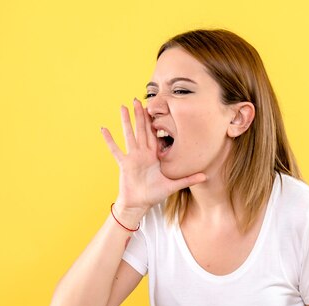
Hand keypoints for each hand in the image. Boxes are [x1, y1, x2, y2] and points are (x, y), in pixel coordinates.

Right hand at [100, 98, 206, 213]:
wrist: (139, 204)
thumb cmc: (154, 194)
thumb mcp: (173, 185)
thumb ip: (188, 179)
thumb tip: (205, 175)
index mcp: (154, 155)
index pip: (154, 134)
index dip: (154, 121)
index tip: (155, 108)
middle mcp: (143, 153)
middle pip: (141, 129)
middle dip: (140, 114)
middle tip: (137, 99)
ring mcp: (132, 157)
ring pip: (129, 134)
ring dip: (126, 121)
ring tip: (122, 106)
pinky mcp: (124, 163)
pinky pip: (116, 149)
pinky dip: (109, 140)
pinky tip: (103, 129)